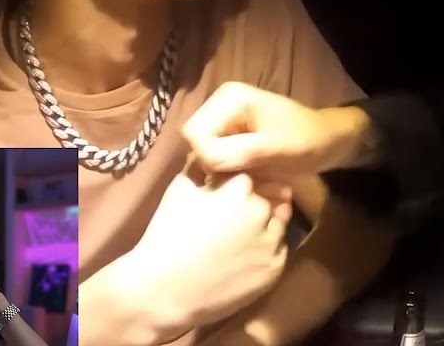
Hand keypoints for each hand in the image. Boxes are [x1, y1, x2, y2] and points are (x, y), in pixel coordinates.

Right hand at [128, 162, 293, 332]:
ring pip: (278, 225)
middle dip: (258, 204)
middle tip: (235, 220)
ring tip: (239, 241)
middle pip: (271, 198)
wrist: (164, 291)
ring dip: (266, 228)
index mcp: (241, 188)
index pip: (254, 176)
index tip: (229, 195)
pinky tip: (244, 260)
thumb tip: (208, 152)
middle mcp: (263, 211)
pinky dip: (266, 253)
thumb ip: (199, 166)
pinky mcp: (275, 269)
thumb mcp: (179, 191)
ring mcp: (271, 242)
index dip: (241, 185)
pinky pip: (279, 252)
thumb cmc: (167, 236)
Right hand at [183, 81, 363, 175]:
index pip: (194, 134)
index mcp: (228, 98)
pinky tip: (249, 184)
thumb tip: (202, 160)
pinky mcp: (228, 142)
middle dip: (216, 169)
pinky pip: (214, 165)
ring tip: (251, 185)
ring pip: (202, 160)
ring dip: (223, 177)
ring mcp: (222, 126)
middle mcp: (218, 108)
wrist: (329, 144)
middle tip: (246, 183)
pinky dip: (229, 178)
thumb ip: (240, 151)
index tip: (237, 174)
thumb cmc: (308, 140)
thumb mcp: (277, 147)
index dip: (209, 158)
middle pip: (194, 148)